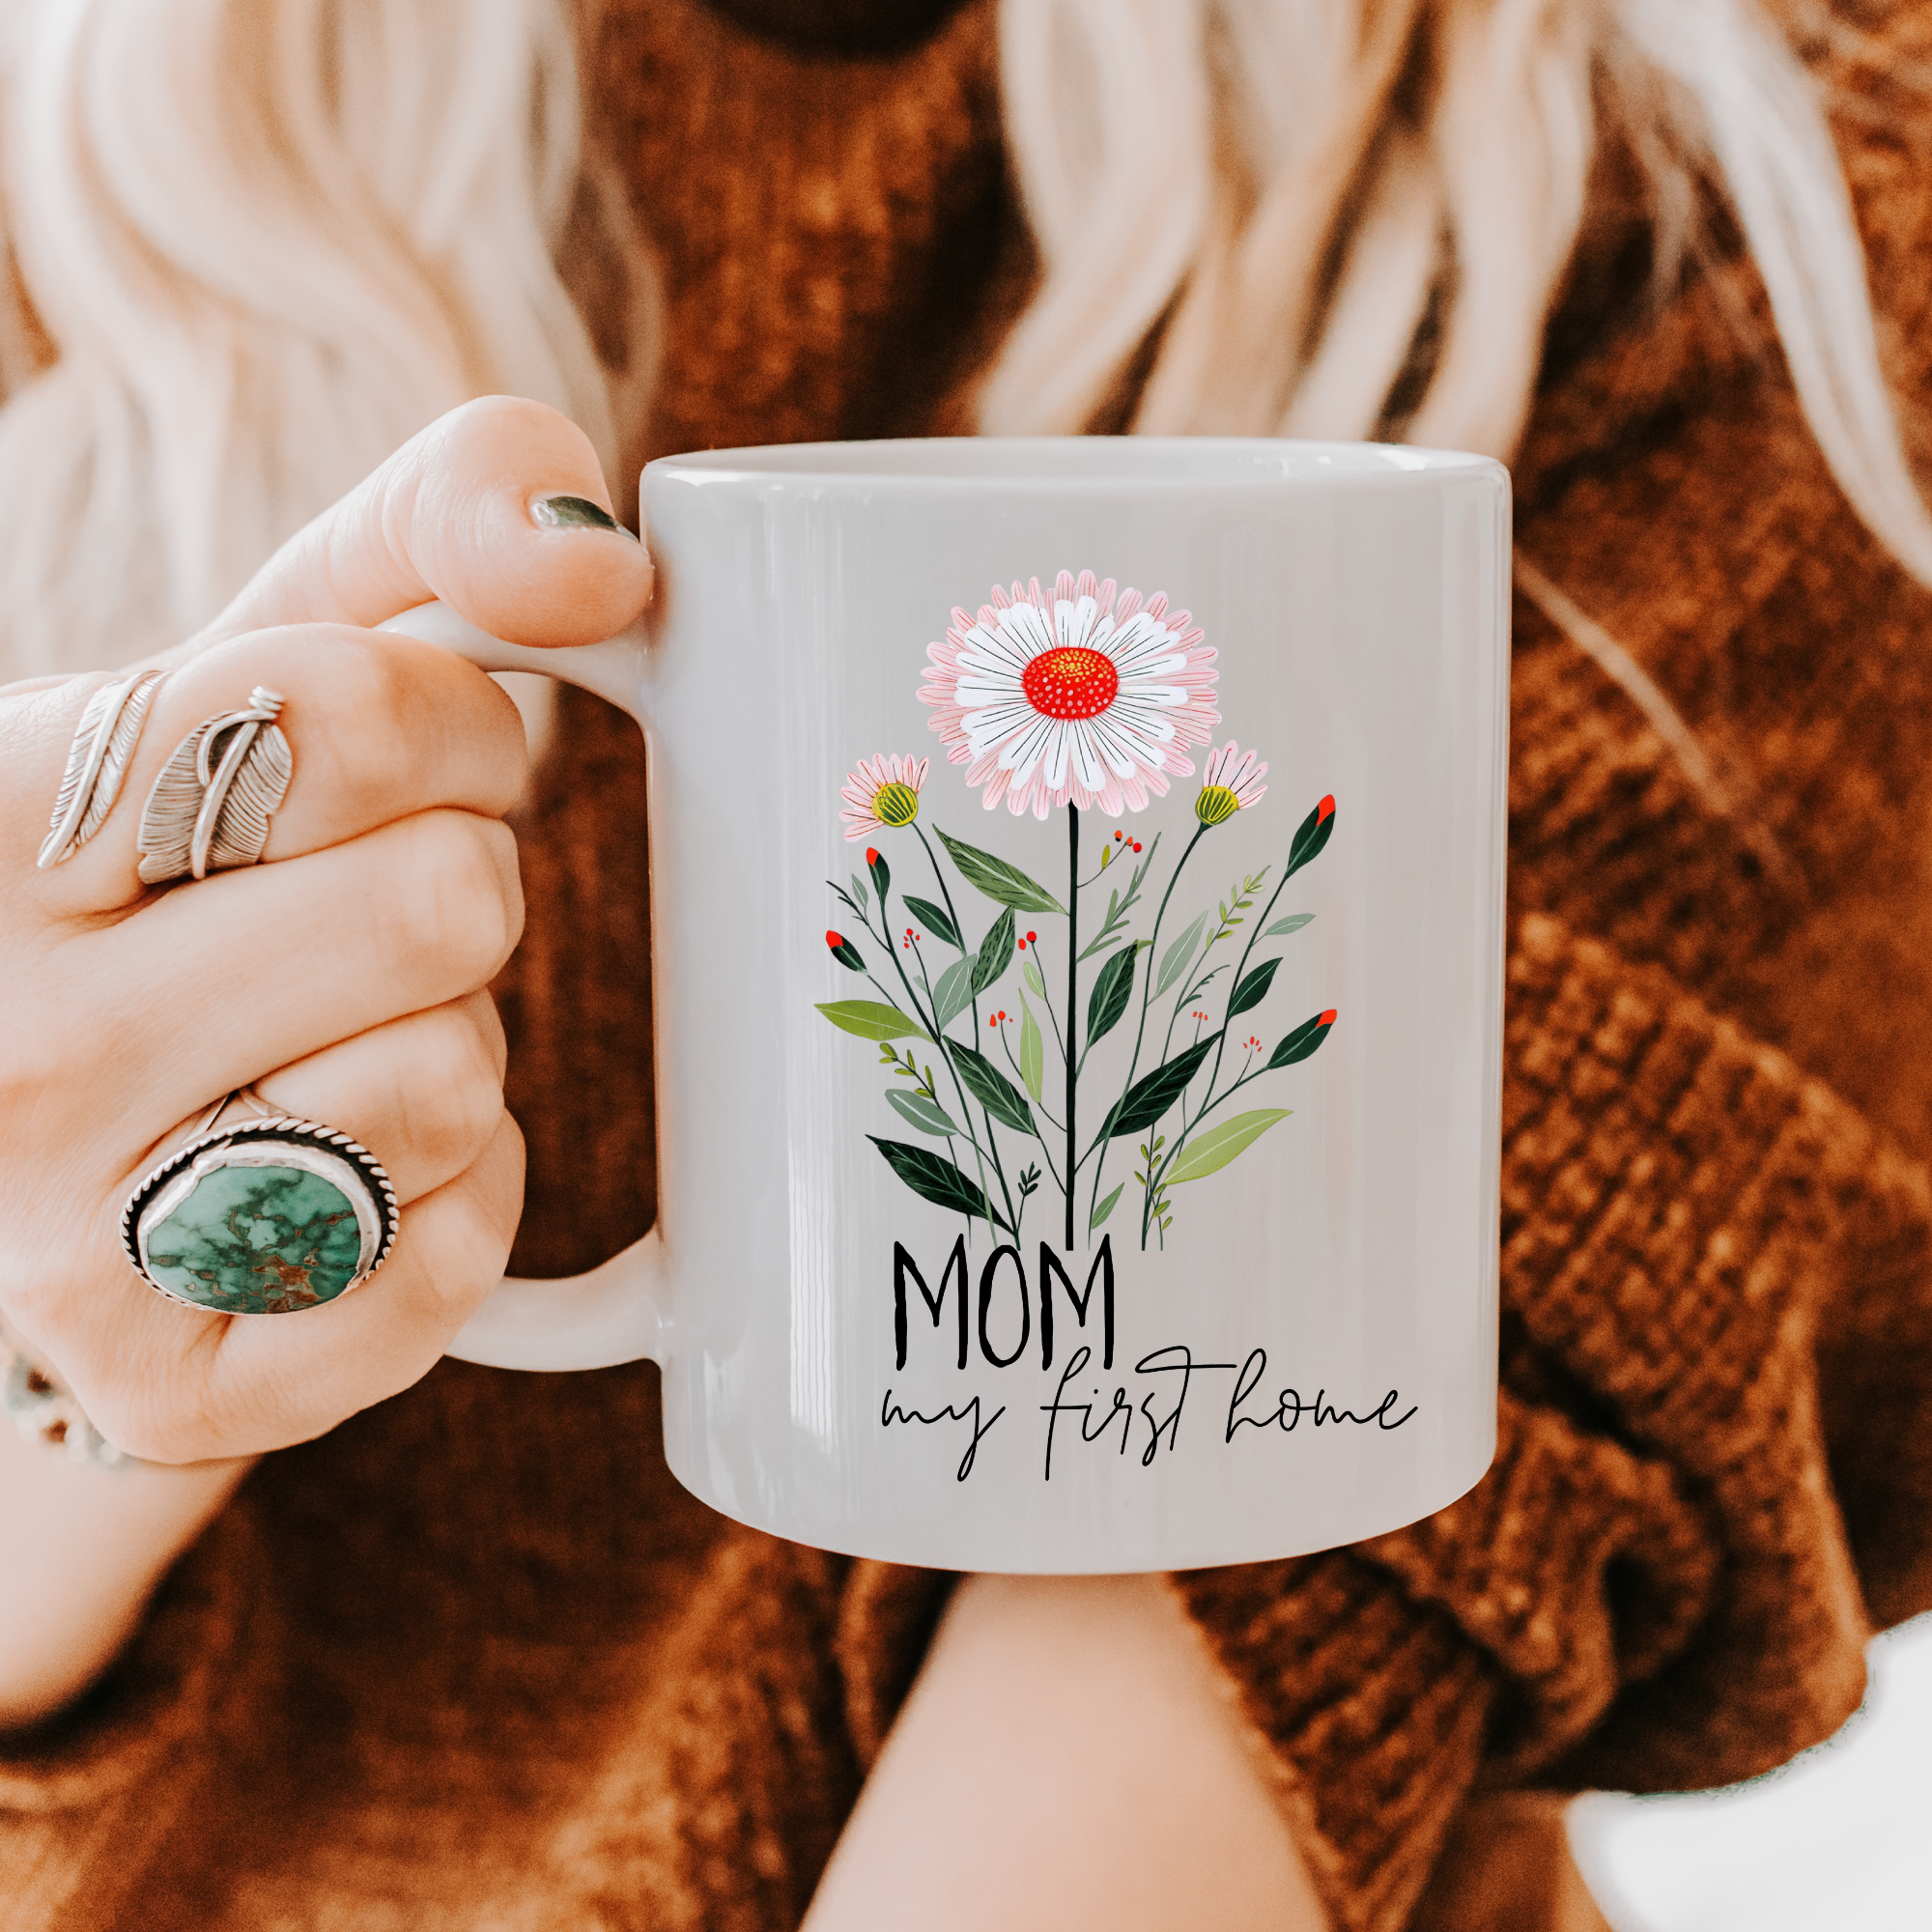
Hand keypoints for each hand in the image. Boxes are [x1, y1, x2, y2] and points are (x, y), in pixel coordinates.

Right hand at [0, 396, 652, 1463]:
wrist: (41, 1072)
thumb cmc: (194, 842)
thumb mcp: (273, 637)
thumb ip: (442, 516)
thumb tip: (609, 562)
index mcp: (1, 813)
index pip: (358, 714)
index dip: (450, 724)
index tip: (397, 758)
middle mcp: (4, 1041)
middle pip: (444, 905)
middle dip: (456, 886)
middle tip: (358, 911)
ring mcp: (65, 1242)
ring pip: (452, 1087)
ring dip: (450, 1044)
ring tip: (329, 1033)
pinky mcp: (167, 1383)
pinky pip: (445, 1271)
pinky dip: (451, 1206)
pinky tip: (350, 1164)